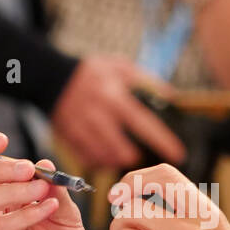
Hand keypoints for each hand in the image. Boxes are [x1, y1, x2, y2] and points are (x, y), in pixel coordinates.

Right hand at [0, 130, 90, 229]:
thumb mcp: (68, 218)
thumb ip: (55, 191)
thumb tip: (44, 162)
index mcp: (2, 197)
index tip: (1, 139)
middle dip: (1, 166)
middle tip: (29, 170)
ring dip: (14, 189)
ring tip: (41, 191)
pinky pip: (0, 227)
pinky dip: (25, 214)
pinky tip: (47, 211)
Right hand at [51, 55, 186, 167]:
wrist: (51, 76)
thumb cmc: (92, 72)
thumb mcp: (121, 67)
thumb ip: (146, 80)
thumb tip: (171, 96)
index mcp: (114, 96)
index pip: (142, 122)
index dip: (161, 140)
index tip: (178, 153)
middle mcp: (97, 113)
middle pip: (120, 147)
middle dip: (132, 156)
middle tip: (140, 158)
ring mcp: (80, 127)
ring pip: (102, 155)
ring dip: (115, 161)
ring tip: (123, 158)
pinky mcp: (68, 137)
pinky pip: (86, 158)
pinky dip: (98, 162)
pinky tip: (105, 159)